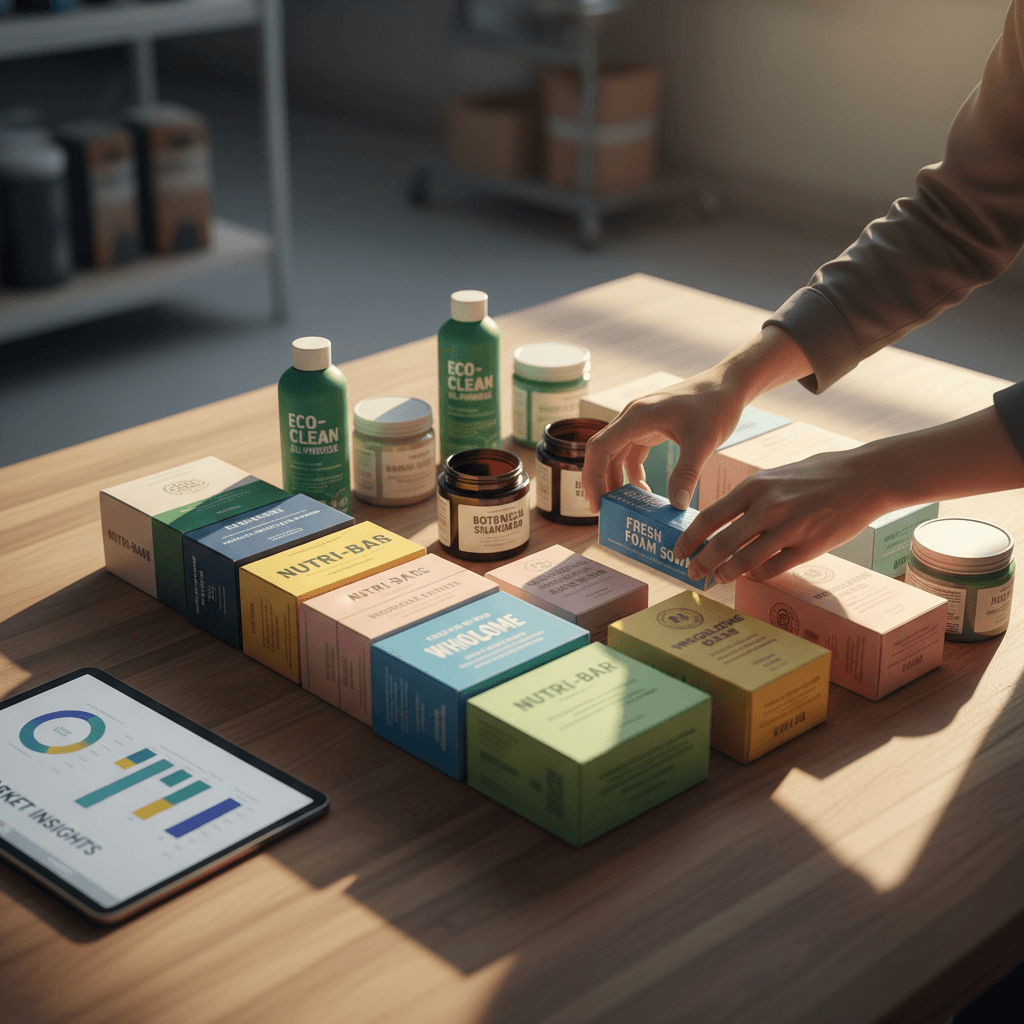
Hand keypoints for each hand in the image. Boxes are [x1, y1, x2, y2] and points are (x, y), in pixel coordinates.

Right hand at [581, 371, 747, 512]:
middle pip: (601, 452)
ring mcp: (640, 422)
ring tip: (623, 505)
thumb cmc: (716, 405)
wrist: (729, 385)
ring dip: (615, 479)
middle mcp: (632, 417)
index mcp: (637, 416)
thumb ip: (687, 474)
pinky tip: (644, 490)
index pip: (599, 447)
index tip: (598, 504)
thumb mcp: (703, 442)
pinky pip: (631, 453)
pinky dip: (632, 473)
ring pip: (615, 454)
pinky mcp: (650, 428)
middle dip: (599, 481)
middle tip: (603, 511)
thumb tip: (676, 506)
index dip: (593, 477)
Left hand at [675, 447, 887, 583]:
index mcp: (756, 486)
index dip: (690, 538)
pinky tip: (752, 576)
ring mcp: (790, 529)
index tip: (678, 551)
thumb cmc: (819, 473)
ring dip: (726, 574)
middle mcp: (768, 507)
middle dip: (701, 562)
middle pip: (722, 543)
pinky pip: (774, 569)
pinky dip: (757, 575)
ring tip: (717, 579)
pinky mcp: (810, 547)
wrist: (867, 477)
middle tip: (691, 573)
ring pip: (746, 561)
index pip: (710, 517)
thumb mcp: (777, 475)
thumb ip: (750, 496)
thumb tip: (721, 519)